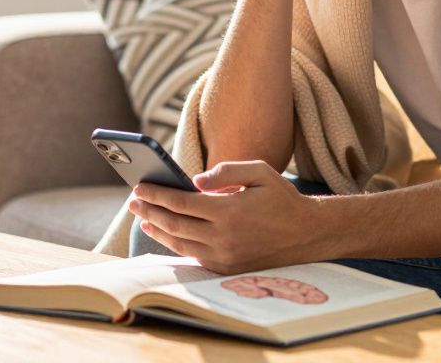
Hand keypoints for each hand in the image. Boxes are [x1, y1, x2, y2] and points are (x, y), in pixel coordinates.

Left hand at [129, 161, 329, 273]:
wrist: (307, 235)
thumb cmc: (282, 199)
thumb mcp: (260, 172)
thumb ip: (226, 172)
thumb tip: (193, 181)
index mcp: (230, 211)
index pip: (181, 203)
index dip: (157, 195)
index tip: (139, 187)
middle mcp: (224, 237)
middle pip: (174, 224)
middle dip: (150, 211)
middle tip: (133, 201)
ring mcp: (224, 256)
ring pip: (180, 243)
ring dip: (157, 230)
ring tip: (143, 217)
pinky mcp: (227, 268)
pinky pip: (193, 256)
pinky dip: (174, 245)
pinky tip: (164, 234)